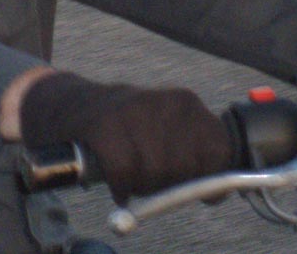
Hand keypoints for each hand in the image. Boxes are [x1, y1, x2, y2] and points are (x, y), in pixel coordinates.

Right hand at [19, 72, 232, 203]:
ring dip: (142, 186)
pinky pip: (124, 172)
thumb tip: (216, 193)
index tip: (197, 191)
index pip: (218, 149)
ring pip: (155, 172)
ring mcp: (136, 109)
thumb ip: (195, 158)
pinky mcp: (105, 123)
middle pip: (186, 167)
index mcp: (188, 104)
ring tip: (132, 176)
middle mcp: (167, 102)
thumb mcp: (168, 131)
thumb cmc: (130, 131)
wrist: (77, 105)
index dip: (211, 178)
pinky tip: (117, 184)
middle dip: (169, 185)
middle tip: (152, 182)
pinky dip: (120, 186)